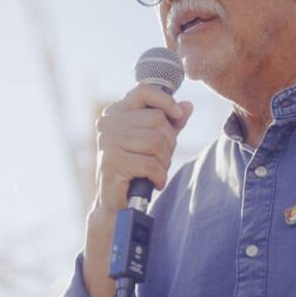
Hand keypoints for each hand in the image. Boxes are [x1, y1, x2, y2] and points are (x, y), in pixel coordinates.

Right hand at [91, 84, 193, 217]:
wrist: (118, 205)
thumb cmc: (137, 170)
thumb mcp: (157, 143)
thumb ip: (171, 123)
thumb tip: (187, 106)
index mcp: (116, 113)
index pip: (143, 91)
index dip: (166, 101)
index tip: (178, 115)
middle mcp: (108, 123)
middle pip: (157, 119)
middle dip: (168, 142)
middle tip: (160, 159)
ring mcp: (107, 142)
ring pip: (155, 141)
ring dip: (164, 162)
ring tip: (155, 172)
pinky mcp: (111, 162)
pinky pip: (150, 164)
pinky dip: (158, 177)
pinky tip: (153, 182)